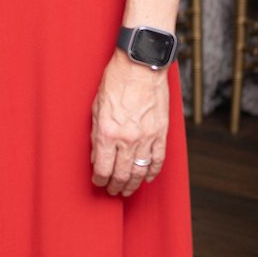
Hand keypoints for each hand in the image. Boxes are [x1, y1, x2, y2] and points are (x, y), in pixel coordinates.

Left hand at [90, 48, 169, 197]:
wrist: (141, 65)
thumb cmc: (115, 81)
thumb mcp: (96, 107)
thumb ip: (96, 134)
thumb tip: (97, 155)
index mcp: (108, 132)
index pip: (103, 168)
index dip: (100, 179)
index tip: (98, 182)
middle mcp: (127, 138)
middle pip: (121, 174)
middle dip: (116, 186)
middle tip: (113, 191)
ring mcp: (146, 137)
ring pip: (139, 170)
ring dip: (132, 184)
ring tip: (127, 190)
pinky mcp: (161, 132)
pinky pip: (158, 159)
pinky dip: (152, 172)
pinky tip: (146, 178)